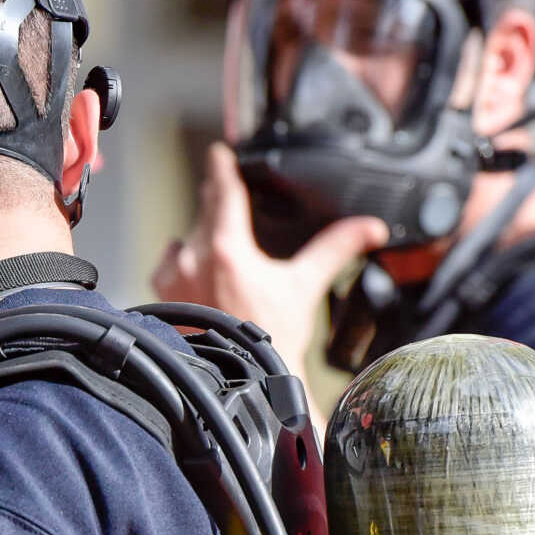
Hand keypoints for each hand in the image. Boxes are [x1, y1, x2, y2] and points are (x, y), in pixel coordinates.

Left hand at [149, 142, 388, 376]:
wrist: (243, 381)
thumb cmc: (272, 338)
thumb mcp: (305, 286)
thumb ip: (335, 249)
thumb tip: (371, 228)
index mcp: (227, 248)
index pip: (224, 191)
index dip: (222, 167)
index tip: (219, 153)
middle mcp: (193, 258)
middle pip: (205, 214)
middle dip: (217, 203)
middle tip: (224, 192)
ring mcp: (174, 279)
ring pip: (186, 241)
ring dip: (200, 237)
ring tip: (216, 243)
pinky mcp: (163, 298)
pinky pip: (169, 267)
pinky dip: (182, 263)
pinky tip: (194, 268)